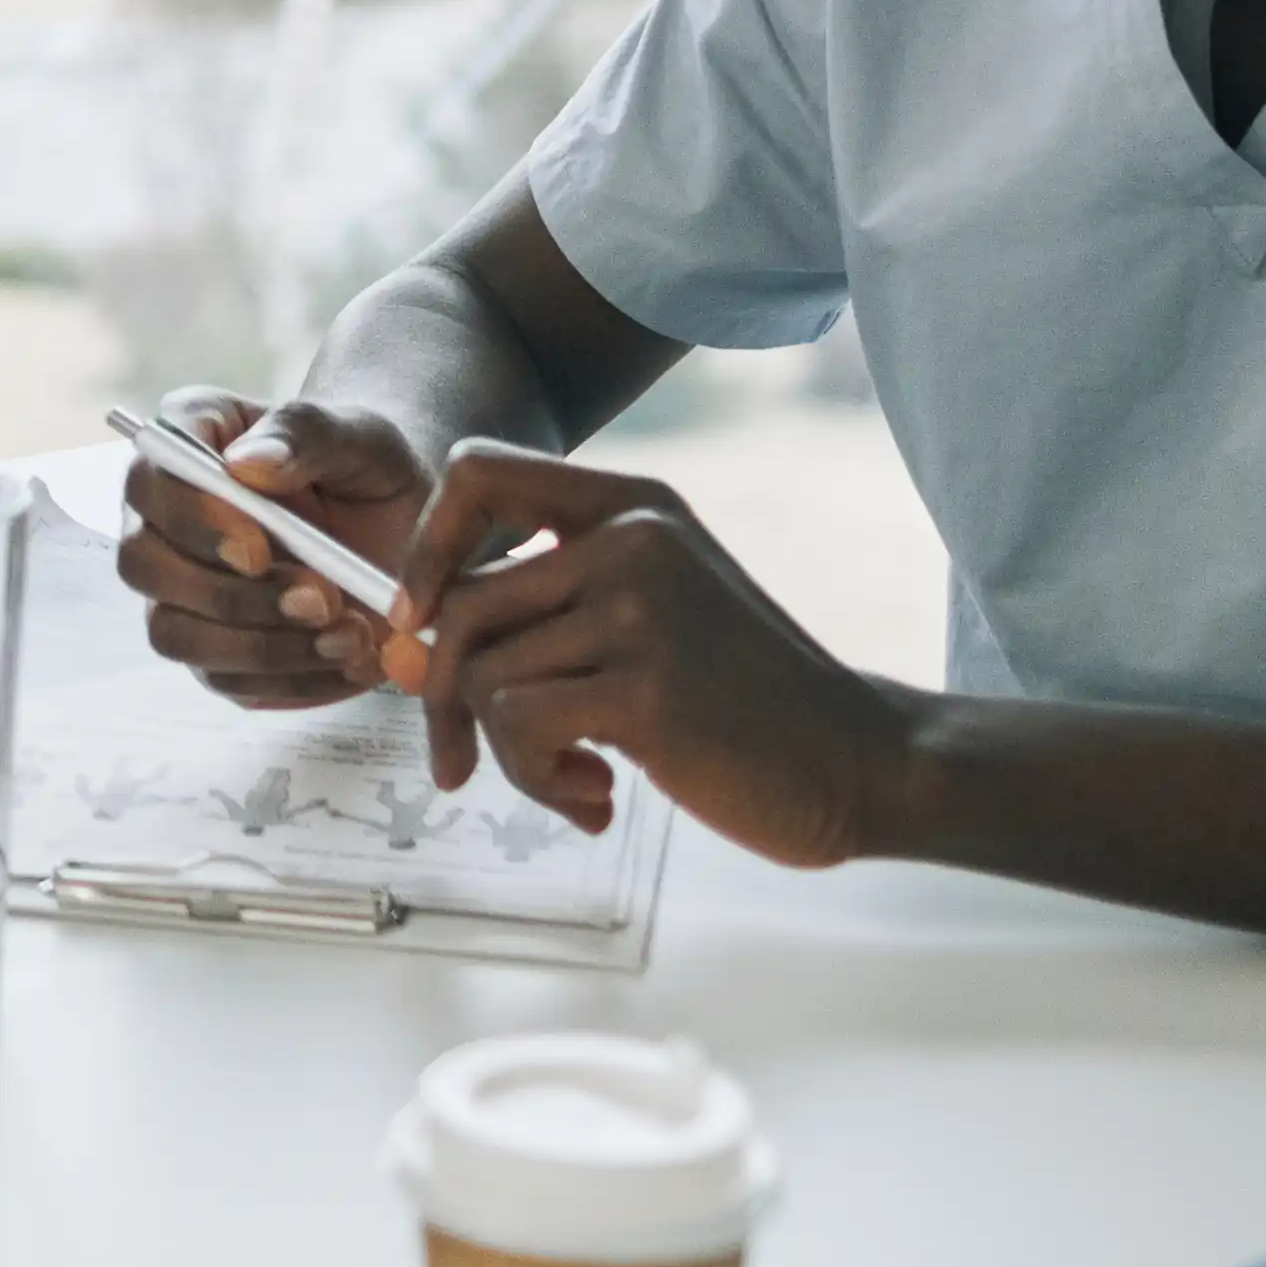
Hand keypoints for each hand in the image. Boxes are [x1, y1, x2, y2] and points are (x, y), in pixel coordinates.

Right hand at [111, 391, 442, 708]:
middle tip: (321, 601)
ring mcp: (182, 589)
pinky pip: (225, 680)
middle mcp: (165, 518)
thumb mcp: (359, 435)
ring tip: (349, 637)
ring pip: (174, 633)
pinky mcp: (213, 647)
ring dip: (261, 647)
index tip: (260, 550)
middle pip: (143, 564)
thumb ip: (305, 434)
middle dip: (229, 596)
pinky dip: (291, 680)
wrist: (399, 524)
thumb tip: (245, 466)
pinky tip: (350, 662)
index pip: (150, 479)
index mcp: (188, 440)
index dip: (193, 521)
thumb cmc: (368, 466)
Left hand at [383, 440, 920, 867]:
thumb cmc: (741, 701)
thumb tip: (405, 646)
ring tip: (574, 780)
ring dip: (511, 757)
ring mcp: (641, 610)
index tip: (419, 623)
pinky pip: (519, 728)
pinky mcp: (646, 690)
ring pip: (482, 678)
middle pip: (460, 606)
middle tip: (464, 762)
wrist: (860, 762)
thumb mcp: (650, 614)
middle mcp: (632, 540)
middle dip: (442, 700)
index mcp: (633, 504)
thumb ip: (543, 613)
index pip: (476, 470)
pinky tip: (596, 797)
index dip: (426, 548)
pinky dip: (538, 779)